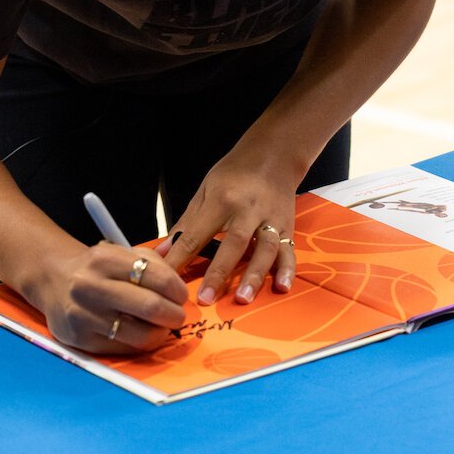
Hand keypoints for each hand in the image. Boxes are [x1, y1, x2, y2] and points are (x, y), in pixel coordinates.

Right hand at [34, 243, 189, 352]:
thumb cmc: (97, 268)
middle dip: (174, 315)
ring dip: (160, 334)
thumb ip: (153, 265)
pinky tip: (138, 333)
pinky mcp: (80, 339)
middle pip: (151, 307)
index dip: (178, 290)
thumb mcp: (121, 254)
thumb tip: (181, 292)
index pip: (157, 278)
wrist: (53, 280)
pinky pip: (124, 348)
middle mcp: (90, 286)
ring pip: (141, 335)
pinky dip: (139, 343)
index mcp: (104, 259)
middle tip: (177, 315)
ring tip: (160, 327)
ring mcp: (83, 315)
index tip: (180, 296)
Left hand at [156, 153, 297, 305]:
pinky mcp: (288, 226)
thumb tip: (164, 251)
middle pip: (234, 244)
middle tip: (206, 299)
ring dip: (254, 275)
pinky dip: (287, 270)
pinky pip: (289, 251)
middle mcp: (248, 210)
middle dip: (219, 273)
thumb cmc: (235, 172)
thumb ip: (187, 223)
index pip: (197, 234)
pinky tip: (282, 287)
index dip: (180, 258)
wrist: (275, 155)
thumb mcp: (206, 190)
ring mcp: (271, 219)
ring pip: (265, 249)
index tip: (167, 279)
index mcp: (223, 200)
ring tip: (243, 299)